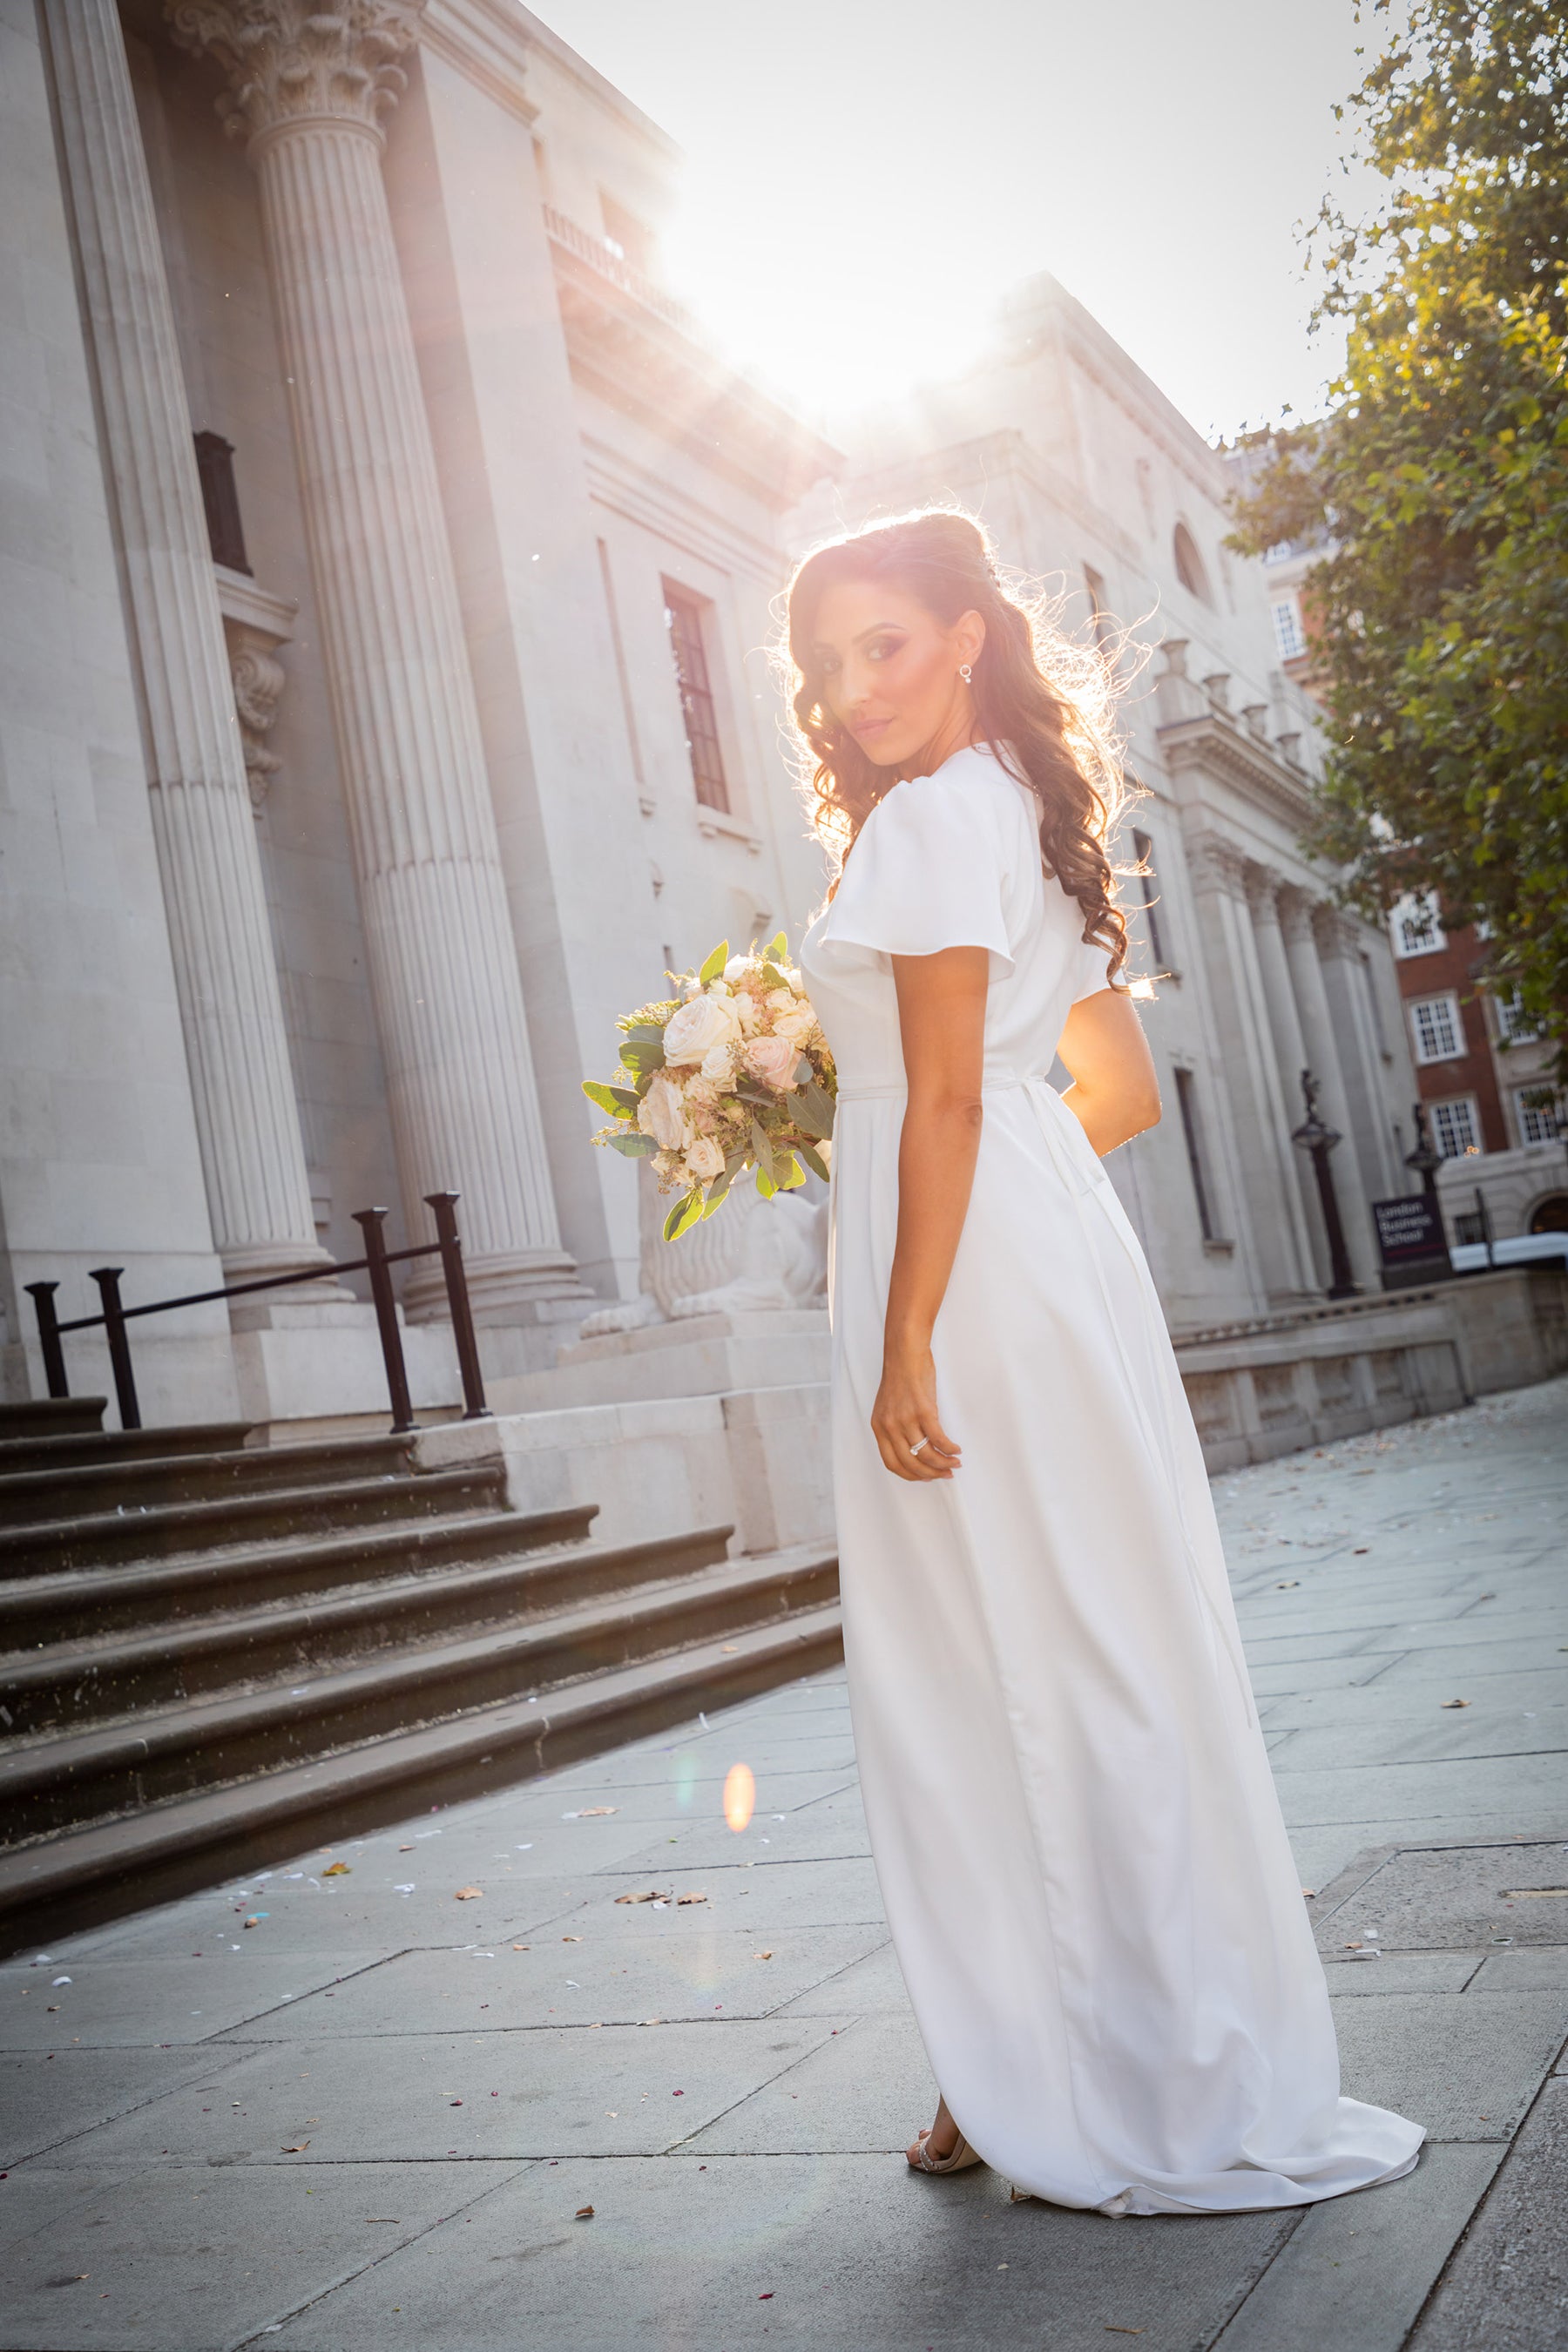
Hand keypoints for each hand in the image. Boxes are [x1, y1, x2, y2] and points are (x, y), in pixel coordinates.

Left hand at [871, 1342, 961, 1481]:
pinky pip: (938, 1438)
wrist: (904, 1353)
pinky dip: (949, 1448)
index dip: (911, 1475)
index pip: (892, 1463)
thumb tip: (916, 1448)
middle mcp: (889, 1426)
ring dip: (943, 1463)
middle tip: (946, 1474)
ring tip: (955, 1464)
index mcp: (879, 1427)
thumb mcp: (890, 1407)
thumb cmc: (901, 1376)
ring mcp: (905, 1419)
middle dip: (931, 1473)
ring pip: (925, 1454)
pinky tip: (956, 1449)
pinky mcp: (922, 1410)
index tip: (925, 1477)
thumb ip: (897, 1427)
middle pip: (910, 1463)